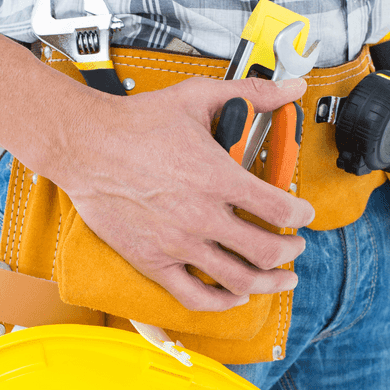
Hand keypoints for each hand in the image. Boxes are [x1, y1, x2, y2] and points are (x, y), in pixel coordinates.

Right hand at [61, 75, 314, 310]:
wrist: (85, 146)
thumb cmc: (137, 123)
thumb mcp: (198, 97)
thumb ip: (252, 93)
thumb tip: (292, 87)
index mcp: (218, 179)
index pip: (280, 210)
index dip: (302, 216)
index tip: (304, 215)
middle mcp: (202, 218)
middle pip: (266, 252)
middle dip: (290, 252)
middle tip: (295, 248)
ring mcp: (177, 245)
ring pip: (238, 280)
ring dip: (268, 283)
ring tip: (279, 278)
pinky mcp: (153, 261)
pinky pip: (195, 297)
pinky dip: (222, 302)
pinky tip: (235, 296)